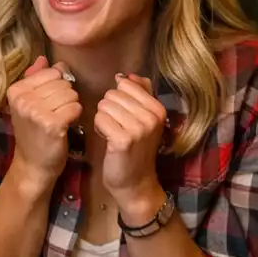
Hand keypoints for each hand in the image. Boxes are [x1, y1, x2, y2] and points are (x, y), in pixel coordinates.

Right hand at [5, 56, 80, 187]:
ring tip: (60, 119)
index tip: (49, 102)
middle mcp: (23, 99)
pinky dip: (75, 116)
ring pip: (71, 94)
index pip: (52, 72)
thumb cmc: (34, 131)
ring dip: (71, 106)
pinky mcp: (51, 124)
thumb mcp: (29, 103)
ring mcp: (36, 111)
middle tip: (55, 113)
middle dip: (66, 97)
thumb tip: (43, 58)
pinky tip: (66, 125)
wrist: (33, 164)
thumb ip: (36, 78)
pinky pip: (76, 107)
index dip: (57, 86)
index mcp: (16, 90)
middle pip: (63, 83)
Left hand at [94, 73, 167, 218]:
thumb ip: (140, 94)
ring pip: (104, 106)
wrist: (136, 181)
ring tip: (113, 133)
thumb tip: (128, 75)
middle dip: (109, 109)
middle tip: (118, 126)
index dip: (118, 99)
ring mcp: (139, 128)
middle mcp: (151, 116)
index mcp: (158, 108)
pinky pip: (100, 119)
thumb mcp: (145, 119)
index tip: (125, 116)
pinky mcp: (123, 140)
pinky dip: (99, 128)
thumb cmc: (137, 149)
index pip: (126, 84)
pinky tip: (108, 139)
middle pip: (113, 94)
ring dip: (103, 119)